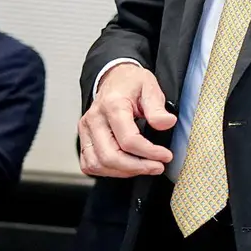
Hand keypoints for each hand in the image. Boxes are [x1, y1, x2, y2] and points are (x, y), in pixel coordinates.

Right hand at [78, 63, 175, 177]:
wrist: (115, 78)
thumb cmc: (133, 83)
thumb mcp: (151, 87)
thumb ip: (158, 108)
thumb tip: (167, 123)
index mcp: (112, 105)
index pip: (128, 139)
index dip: (149, 152)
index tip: (166, 156)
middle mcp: (94, 119)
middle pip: (110, 156)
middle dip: (137, 167)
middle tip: (157, 167)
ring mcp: (86, 130)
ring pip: (98, 164)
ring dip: (123, 172)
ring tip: (144, 167)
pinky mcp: (84, 139)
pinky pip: (90, 164)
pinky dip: (108, 171)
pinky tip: (127, 167)